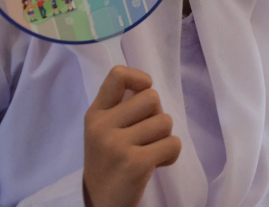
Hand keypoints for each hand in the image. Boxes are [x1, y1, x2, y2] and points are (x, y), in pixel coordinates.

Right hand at [83, 66, 180, 206]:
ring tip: (148, 151)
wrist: (103, 203)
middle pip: (152, 97)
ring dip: (164, 137)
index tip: (144, 90)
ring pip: (166, 121)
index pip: (117, 75)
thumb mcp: (104, 130)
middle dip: (156, 115)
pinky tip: (155, 163)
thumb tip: (148, 85)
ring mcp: (117, 146)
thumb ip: (121, 107)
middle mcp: (102, 127)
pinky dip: (170, 154)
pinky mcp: (136, 163)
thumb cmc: (111, 161)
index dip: (139, 78)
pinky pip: (173, 144)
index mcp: (95, 114)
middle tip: (145, 135)